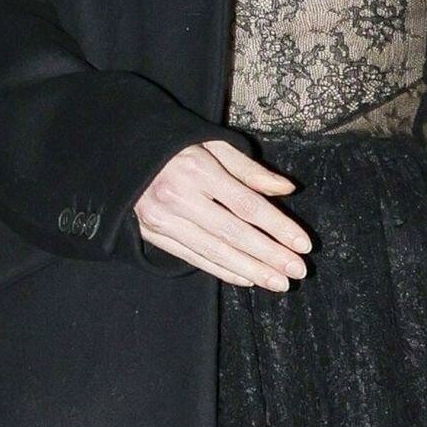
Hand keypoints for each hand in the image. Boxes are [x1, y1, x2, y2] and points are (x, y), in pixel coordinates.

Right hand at [135, 140, 310, 289]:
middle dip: (270, 255)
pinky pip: (193, 257)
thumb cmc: (175, 145)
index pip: (247, 204)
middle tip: (297, 271)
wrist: (122, 153)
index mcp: (197, 169)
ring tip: (278, 282)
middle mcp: (178, 196)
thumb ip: (249, 169)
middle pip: (234, 233)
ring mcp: (162, 219)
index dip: (278, 226)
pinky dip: (222, 270)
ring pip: (215, 251)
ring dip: (251, 270)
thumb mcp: (212, 143)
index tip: (303, 244)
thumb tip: (286, 189)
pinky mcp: (153, 234)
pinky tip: (247, 278)